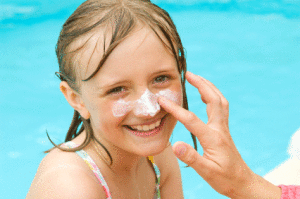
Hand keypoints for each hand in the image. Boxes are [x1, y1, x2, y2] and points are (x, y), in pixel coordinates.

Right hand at [158, 71, 280, 198]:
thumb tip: (175, 145)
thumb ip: (191, 158)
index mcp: (213, 138)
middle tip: (188, 73)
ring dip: (209, 87)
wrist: (241, 182)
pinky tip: (206, 96)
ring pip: (220, 101)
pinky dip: (213, 96)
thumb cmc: (224, 178)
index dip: (175, 109)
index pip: (191, 119)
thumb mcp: (206, 171)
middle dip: (201, 84)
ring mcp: (223, 128)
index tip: (162, 100)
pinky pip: (220, 106)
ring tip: (197, 78)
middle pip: (213, 100)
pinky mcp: (223, 129)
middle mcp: (220, 129)